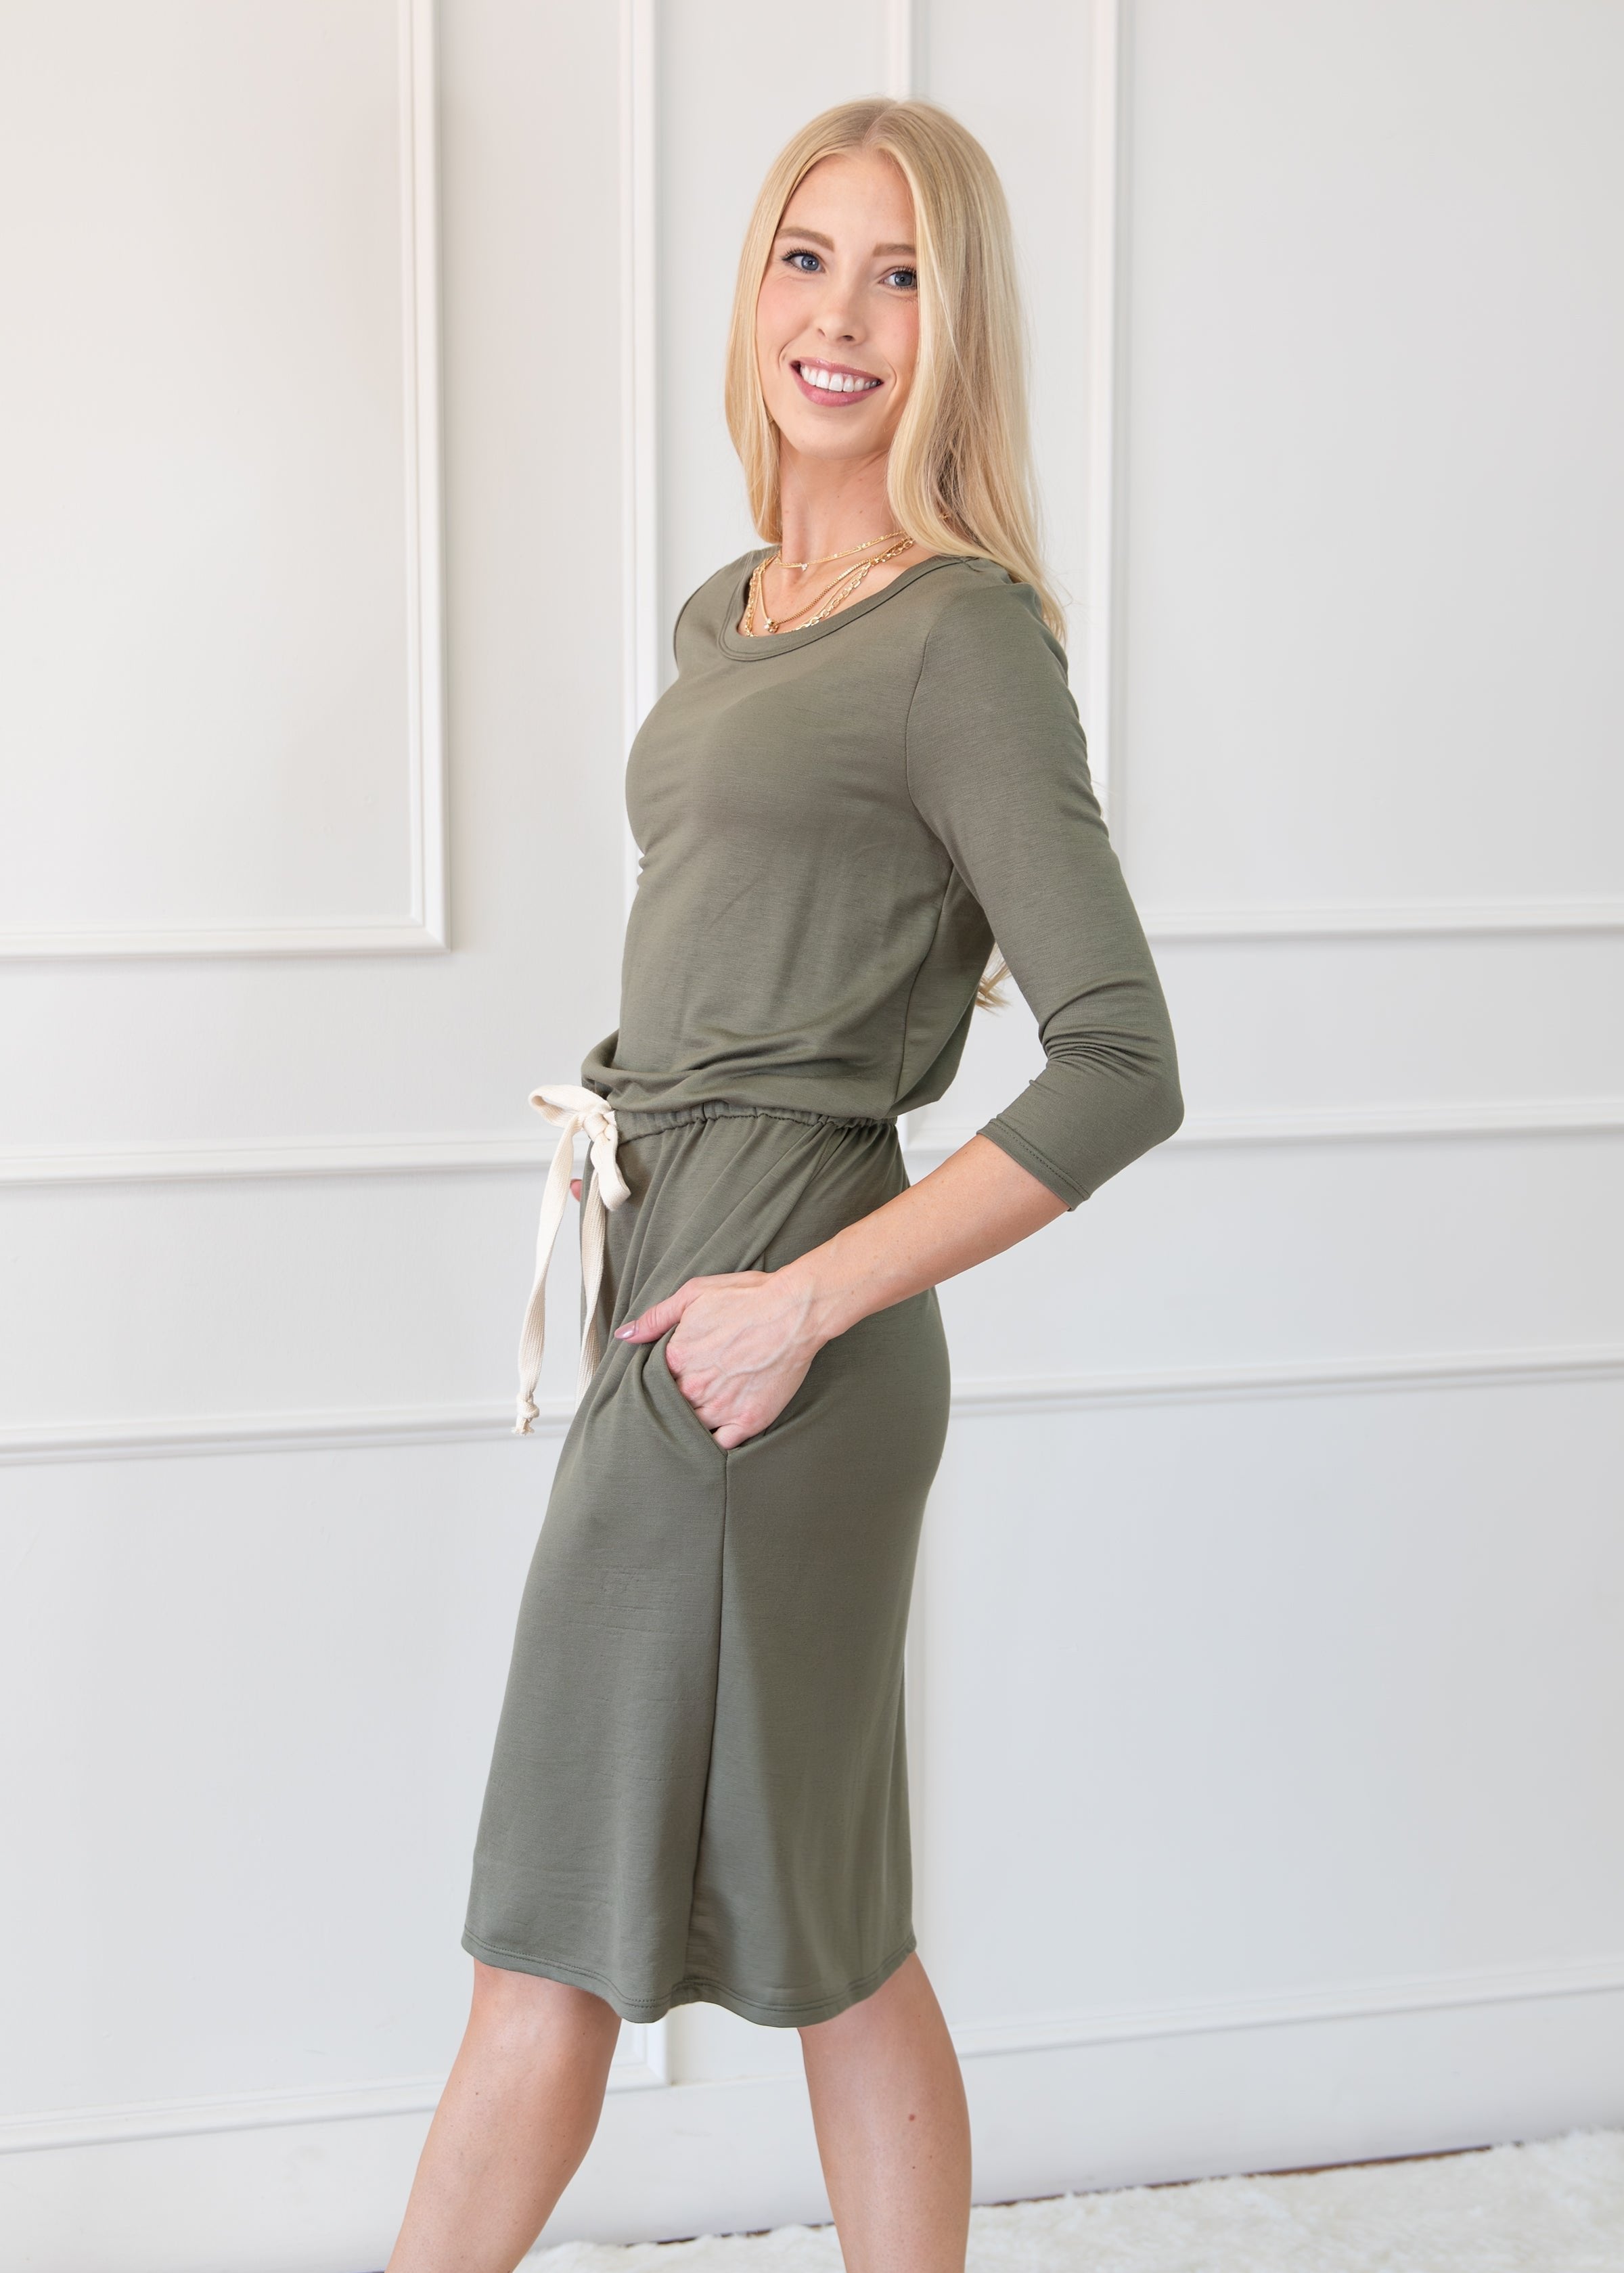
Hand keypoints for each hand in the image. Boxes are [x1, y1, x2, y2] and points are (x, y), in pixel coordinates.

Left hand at [612, 1270, 825, 1448]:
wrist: (795, 1310)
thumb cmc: (748, 1297)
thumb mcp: (695, 1293)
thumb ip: (656, 1317)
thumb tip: (625, 1335)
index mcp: (676, 1358)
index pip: (653, 1382)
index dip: (663, 1380)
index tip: (675, 1376)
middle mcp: (694, 1387)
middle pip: (672, 1407)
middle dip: (677, 1402)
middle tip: (693, 1392)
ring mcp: (721, 1407)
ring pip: (693, 1428)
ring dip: (694, 1423)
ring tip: (705, 1411)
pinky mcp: (748, 1420)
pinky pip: (721, 1445)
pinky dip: (716, 1442)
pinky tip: (719, 1431)